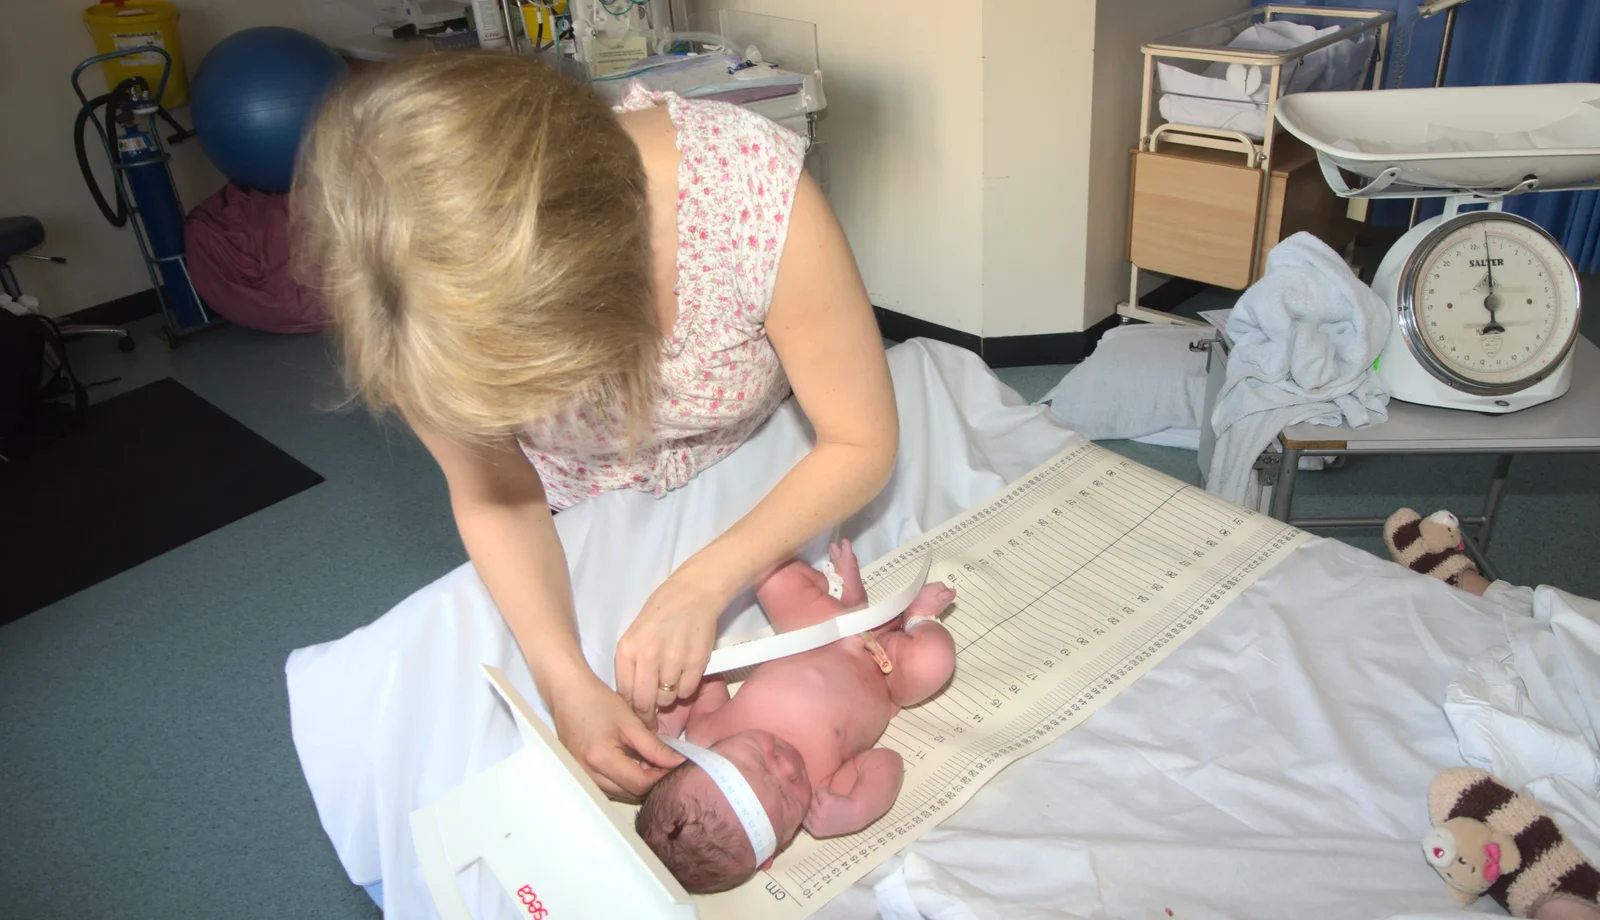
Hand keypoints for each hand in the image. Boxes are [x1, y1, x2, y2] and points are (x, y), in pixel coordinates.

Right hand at [549, 674, 682, 800]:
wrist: (568, 694)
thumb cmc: (597, 701)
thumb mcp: (630, 722)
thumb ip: (655, 747)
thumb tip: (678, 762)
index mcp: (601, 759)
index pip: (640, 783)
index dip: (661, 776)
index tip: (675, 764)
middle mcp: (588, 774)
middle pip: (629, 794)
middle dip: (650, 782)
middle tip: (664, 763)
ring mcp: (582, 777)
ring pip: (619, 795)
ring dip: (637, 784)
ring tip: (648, 762)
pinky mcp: (580, 775)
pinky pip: (607, 788)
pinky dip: (622, 782)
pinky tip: (631, 765)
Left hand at [615, 565, 734, 725]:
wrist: (691, 595)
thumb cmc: (660, 614)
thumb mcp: (634, 637)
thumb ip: (631, 666)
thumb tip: (633, 701)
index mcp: (627, 649)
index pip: (624, 694)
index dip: (631, 711)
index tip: (637, 716)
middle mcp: (647, 656)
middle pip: (645, 701)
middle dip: (648, 714)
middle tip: (654, 718)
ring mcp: (673, 659)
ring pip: (667, 698)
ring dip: (669, 697)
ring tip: (671, 681)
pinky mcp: (696, 662)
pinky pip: (687, 690)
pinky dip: (686, 688)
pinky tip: (685, 674)